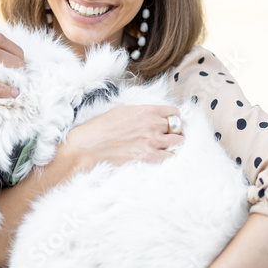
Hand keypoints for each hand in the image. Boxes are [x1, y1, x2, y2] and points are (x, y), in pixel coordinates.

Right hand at [61, 105, 183, 171]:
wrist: (89, 146)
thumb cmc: (102, 127)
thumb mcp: (123, 110)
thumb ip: (143, 112)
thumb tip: (154, 116)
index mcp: (147, 110)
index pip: (174, 112)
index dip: (174, 117)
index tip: (172, 122)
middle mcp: (152, 124)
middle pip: (178, 127)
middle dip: (176, 131)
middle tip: (170, 136)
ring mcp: (152, 141)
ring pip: (178, 142)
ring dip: (175, 144)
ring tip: (167, 146)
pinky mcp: (148, 157)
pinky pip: (170, 157)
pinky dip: (169, 156)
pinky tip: (162, 156)